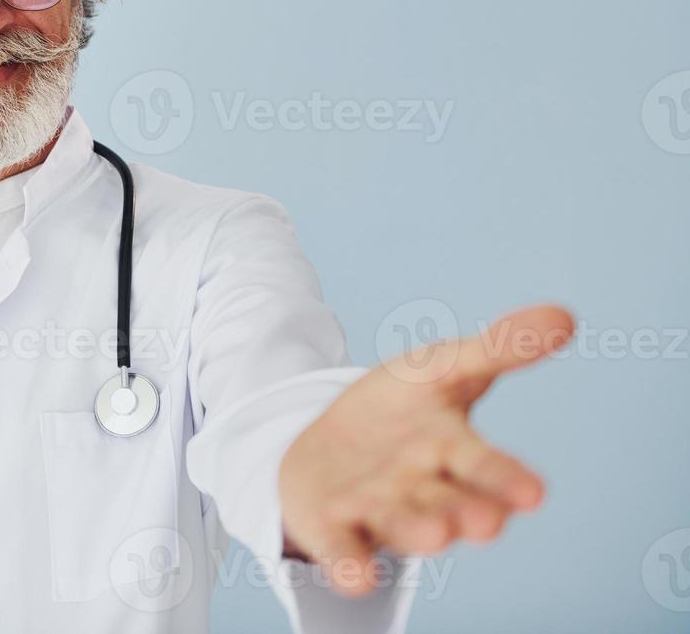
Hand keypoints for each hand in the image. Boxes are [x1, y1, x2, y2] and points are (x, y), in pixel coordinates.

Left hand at [278, 304, 575, 596]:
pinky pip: (342, 547)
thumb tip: (565, 316)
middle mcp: (421, 488)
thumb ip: (498, 348)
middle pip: (448, 503)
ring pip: (400, 523)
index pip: (486, 468)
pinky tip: (357, 578)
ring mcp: (376, 508)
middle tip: (487, 522)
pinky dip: (350, 563)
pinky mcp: (333, 523)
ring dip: (418, 531)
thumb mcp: (443, 368)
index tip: (533, 492)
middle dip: (467, 512)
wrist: (331, 441)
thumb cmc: (404, 410)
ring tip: (436, 536)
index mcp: (452, 451)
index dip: (506, 479)